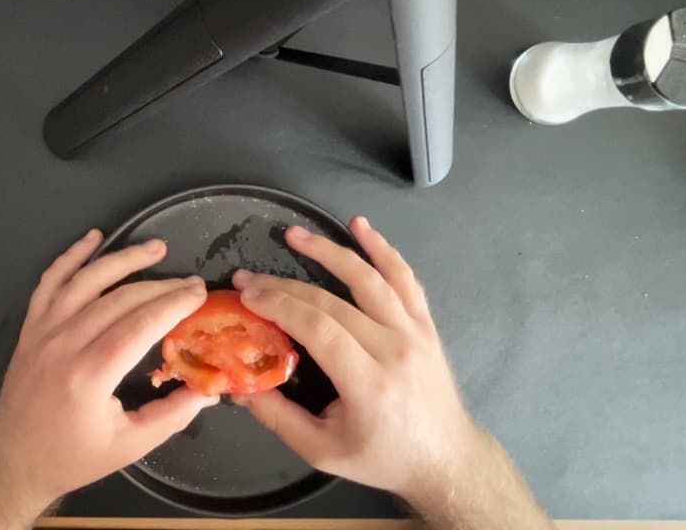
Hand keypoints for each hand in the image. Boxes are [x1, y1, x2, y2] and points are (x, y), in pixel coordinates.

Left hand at [0, 229, 215, 528]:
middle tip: (191, 281)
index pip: (138, 326)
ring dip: (121, 259)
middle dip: (159, 285)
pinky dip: (71, 257)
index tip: (198, 293)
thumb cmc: (71, 458)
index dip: (171, 304)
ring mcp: (42, 334)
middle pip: (118, 300)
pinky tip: (93, 239)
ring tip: (154, 248)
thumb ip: (172, 416)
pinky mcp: (30, 329)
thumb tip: (209, 390)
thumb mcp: (129, 446)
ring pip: (85, 282)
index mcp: (88, 378)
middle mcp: (62, 347)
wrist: (13, 460)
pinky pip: (49, 283)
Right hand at [230, 217, 483, 502]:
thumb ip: (278, 418)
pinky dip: (384, 249)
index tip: (247, 295)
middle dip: (284, 285)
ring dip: (330, 251)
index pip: (319, 328)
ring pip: (370, 279)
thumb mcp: (323, 451)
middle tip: (248, 277)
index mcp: (369, 384)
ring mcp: (414, 333)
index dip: (280, 305)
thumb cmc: (384, 458)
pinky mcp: (426, 326)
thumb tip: (239, 387)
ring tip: (295, 235)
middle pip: (333, 302)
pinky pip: (405, 279)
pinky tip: (361, 227)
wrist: (446, 459)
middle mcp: (395, 350)